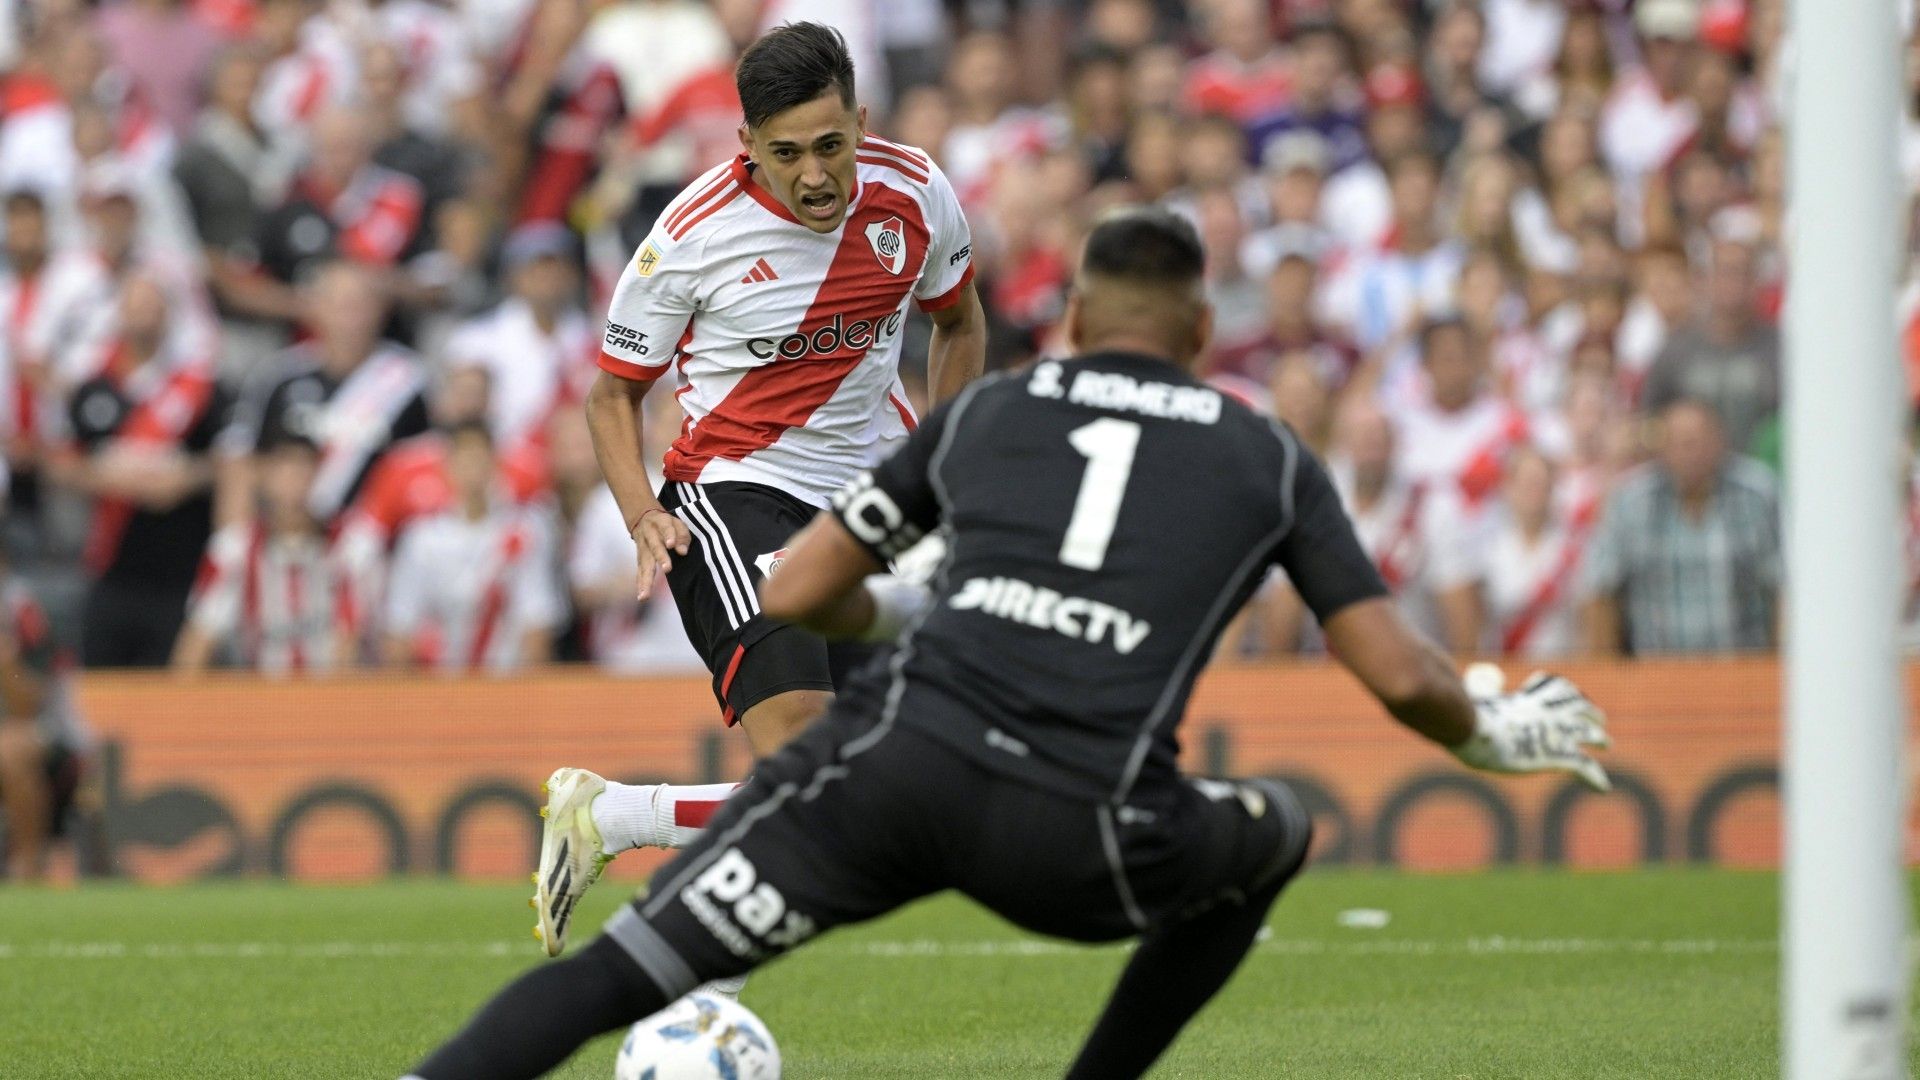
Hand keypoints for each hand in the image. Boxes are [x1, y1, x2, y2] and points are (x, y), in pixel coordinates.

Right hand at [630, 507, 689, 600]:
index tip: (671, 544)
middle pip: (655, 547)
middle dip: (661, 557)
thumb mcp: (677, 523)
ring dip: (646, 579)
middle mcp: (649, 536)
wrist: (643, 519)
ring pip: (645, 563)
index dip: (669, 535)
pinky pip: (640, 571)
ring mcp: (642, 548)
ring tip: (645, 594)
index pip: (666, 528)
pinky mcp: (639, 558)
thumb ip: (682, 535)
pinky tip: (642, 596)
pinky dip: (640, 583)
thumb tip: (682, 552)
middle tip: (667, 569)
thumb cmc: (666, 524)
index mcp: (660, 523)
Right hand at [1450, 669, 1612, 791]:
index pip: (1554, 686)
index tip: (1565, 689)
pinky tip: (1602, 787)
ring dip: (1598, 737)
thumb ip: (1481, 695)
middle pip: (1576, 704)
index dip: (1561, 689)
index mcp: (1527, 698)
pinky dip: (1595, 777)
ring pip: (1588, 732)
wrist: (1475, 730)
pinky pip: (1584, 765)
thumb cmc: (1466, 716)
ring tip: (1605, 742)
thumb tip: (1474, 690)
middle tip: (1596, 716)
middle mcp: (1547, 711)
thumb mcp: (1472, 700)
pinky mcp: (1559, 755)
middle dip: (1587, 709)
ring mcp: (1556, 732)